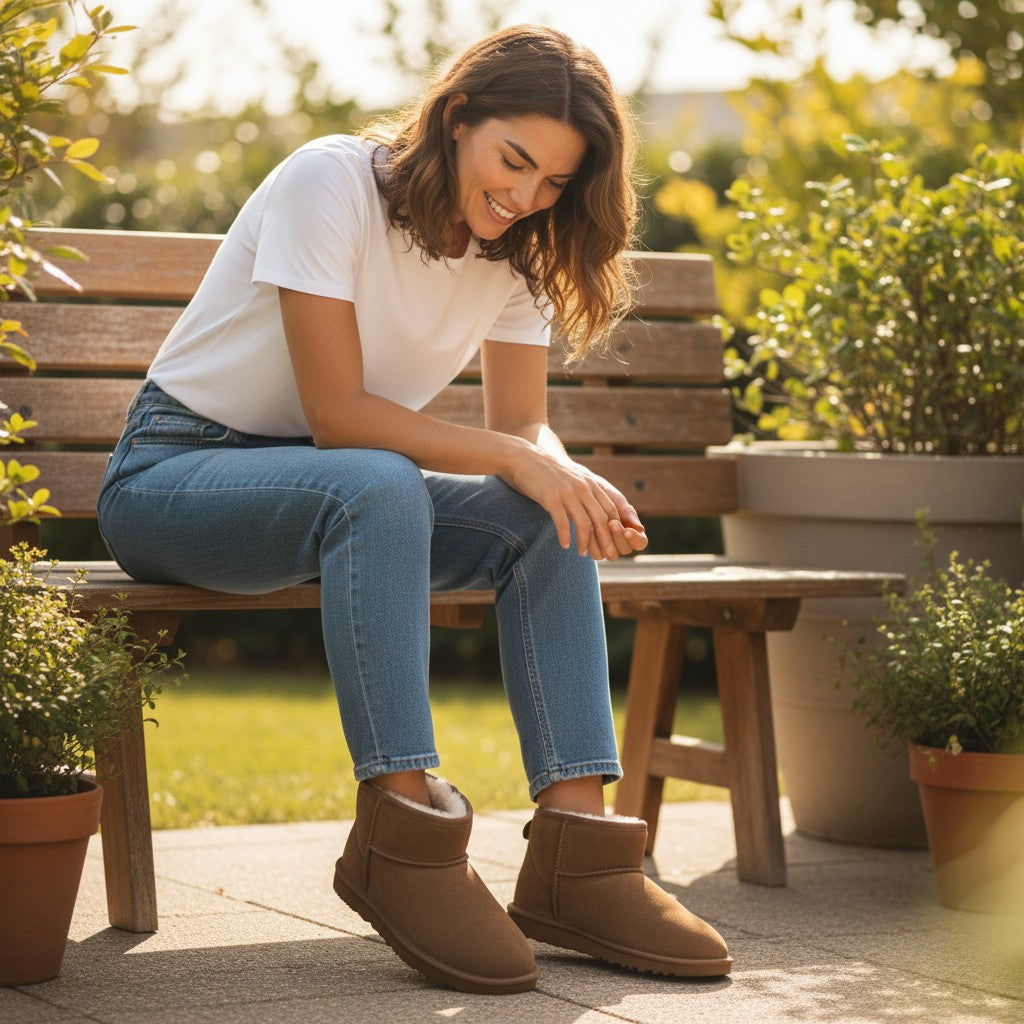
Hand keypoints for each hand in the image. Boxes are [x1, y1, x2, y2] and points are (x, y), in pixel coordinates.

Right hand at [501, 445, 647, 559]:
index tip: (614, 542)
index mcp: (591, 483)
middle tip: (605, 555)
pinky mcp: (552, 499)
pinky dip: (565, 537)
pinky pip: (563, 523)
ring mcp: (568, 493)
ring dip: (584, 542)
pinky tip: (564, 545)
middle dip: (605, 540)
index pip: (611, 509)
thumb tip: (595, 511)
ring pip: (584, 524)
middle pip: (602, 519)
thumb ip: (586, 490)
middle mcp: (583, 488)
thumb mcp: (573, 478)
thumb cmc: (549, 472)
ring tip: (582, 553)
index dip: (615, 528)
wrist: (525, 459)